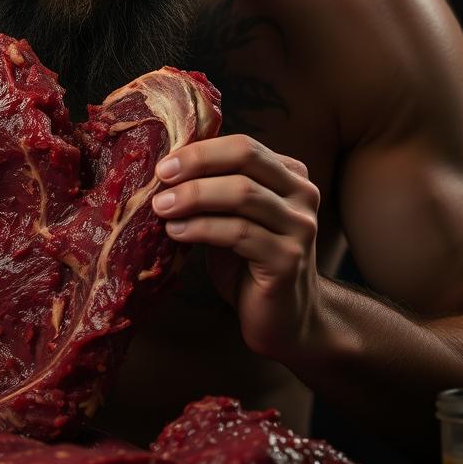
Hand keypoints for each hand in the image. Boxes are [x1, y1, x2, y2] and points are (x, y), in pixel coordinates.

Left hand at [150, 134, 321, 359]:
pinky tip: (177, 232)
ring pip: (242, 193)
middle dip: (197, 162)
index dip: (200, 150)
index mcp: (289, 175)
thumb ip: (215, 187)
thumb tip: (165, 166)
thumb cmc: (249, 262)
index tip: (164, 164)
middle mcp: (302, 194)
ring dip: (194, 196)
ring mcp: (300, 226)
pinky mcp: (289, 259)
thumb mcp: (232, 216)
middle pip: (246, 158)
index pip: (243, 145)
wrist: (283, 318)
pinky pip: (240, 233)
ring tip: (161, 207)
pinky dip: (202, 228)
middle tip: (160, 177)